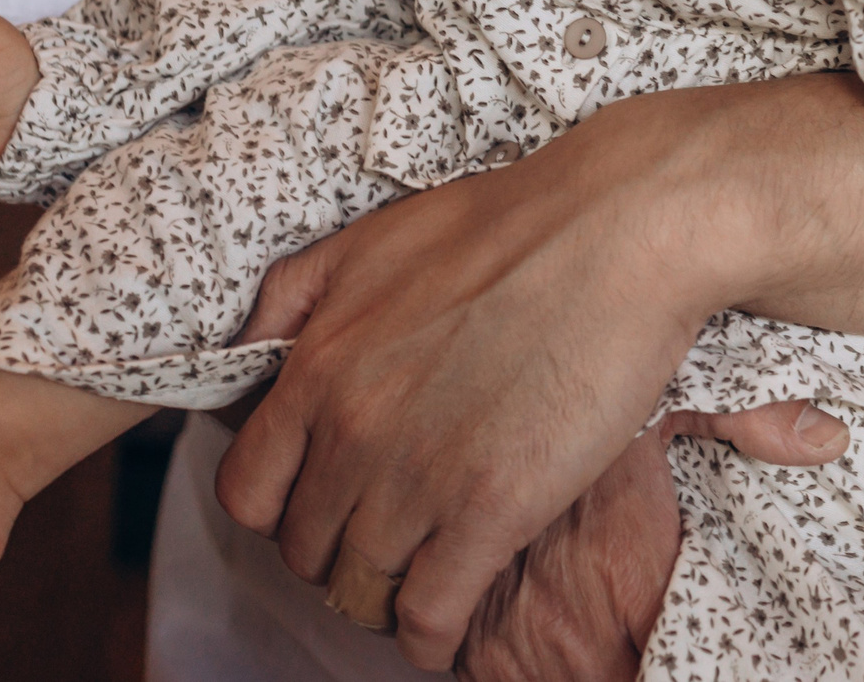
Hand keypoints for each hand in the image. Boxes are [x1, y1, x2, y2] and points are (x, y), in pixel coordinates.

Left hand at [208, 78, 862, 672]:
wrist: (615, 230)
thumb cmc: (506, 225)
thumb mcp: (367, 241)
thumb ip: (292, 300)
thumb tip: (250, 357)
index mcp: (316, 366)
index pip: (248, 492)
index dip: (281, 510)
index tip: (320, 505)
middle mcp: (351, 430)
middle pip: (305, 548)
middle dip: (337, 550)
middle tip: (384, 536)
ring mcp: (417, 476)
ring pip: (359, 589)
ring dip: (384, 594)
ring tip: (420, 577)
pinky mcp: (490, 510)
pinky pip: (427, 616)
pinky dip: (428, 639)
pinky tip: (444, 629)